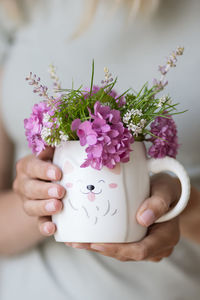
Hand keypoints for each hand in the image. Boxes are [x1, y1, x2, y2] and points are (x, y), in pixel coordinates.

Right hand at [13, 147, 64, 235]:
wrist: (50, 184)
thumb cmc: (57, 164)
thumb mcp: (56, 154)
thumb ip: (59, 147)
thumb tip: (70, 137)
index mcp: (28, 166)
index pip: (32, 167)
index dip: (44, 170)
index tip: (58, 173)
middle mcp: (24, 183)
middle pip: (29, 188)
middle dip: (44, 190)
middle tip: (60, 192)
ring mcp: (28, 201)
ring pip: (30, 206)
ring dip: (44, 207)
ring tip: (58, 207)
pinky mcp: (37, 216)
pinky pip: (38, 223)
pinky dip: (44, 227)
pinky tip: (53, 228)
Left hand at [65, 174, 180, 261]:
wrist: (169, 193)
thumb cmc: (167, 189)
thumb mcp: (165, 190)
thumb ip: (157, 203)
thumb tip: (142, 220)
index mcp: (166, 238)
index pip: (140, 251)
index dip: (117, 250)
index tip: (96, 244)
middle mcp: (156, 248)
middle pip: (126, 254)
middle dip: (101, 249)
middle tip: (78, 242)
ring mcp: (147, 247)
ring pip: (121, 252)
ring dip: (99, 247)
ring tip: (77, 240)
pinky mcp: (138, 241)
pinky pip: (121, 245)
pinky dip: (104, 241)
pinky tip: (87, 236)